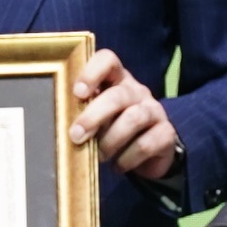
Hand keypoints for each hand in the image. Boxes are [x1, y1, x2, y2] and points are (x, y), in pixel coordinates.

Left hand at [70, 47, 181, 184]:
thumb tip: (60, 121)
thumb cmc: (113, 129)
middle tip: (76, 135)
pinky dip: (127, 158)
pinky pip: (146, 144)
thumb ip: (83, 113)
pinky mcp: (166, 133)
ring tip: (100, 156)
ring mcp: (154, 111)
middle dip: (94, 116)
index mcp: (117, 80)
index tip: (78, 93)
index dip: (92, 72)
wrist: (149, 154)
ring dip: (111, 140)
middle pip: (118, 95)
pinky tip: (117, 166)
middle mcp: (137, 91)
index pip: (108, 60)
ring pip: (134, 118)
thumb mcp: (97, 118)